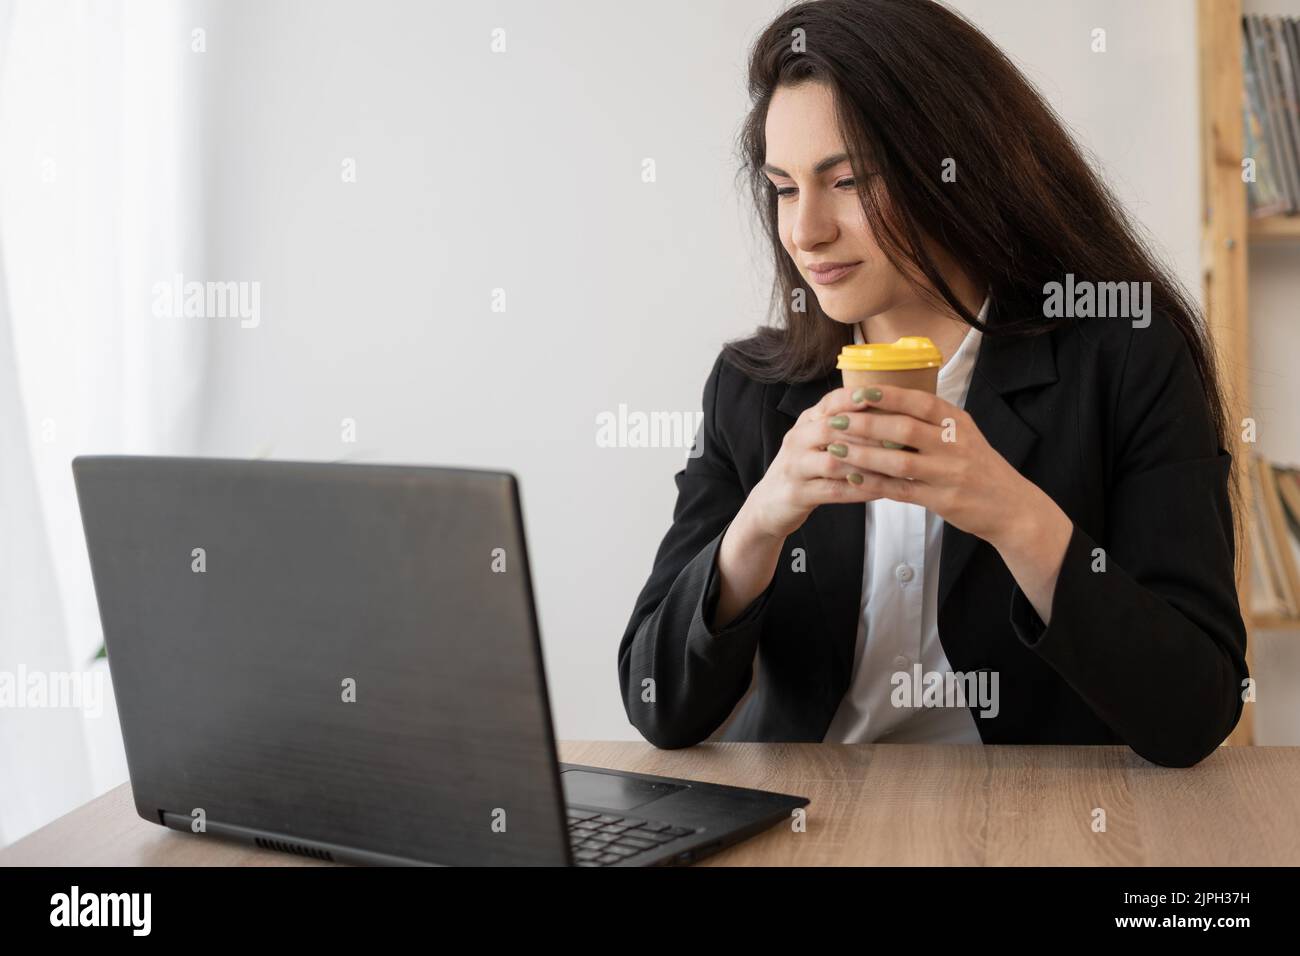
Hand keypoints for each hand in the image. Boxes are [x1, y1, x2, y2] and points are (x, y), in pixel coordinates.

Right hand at [741, 385, 891, 540]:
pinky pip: (834, 491)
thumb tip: (889, 409)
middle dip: (868, 431)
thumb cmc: (804, 468)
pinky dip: (860, 490)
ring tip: (897, 463)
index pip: (830, 402)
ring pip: (834, 461)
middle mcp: (797, 440)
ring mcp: (795, 467)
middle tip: (901, 435)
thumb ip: (843, 424)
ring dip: (867, 462)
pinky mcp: (797, 494)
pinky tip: (882, 490)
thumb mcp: (815, 439)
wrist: (770, 503)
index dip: (855, 398)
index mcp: (805, 422)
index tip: (882, 394)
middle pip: (832, 429)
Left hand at [824, 384, 1054, 549]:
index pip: (920, 402)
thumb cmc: (979, 467)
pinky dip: (874, 484)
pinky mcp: (943, 501)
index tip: (858, 392)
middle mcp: (955, 445)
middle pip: (904, 429)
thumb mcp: (964, 434)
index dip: (888, 396)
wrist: (1011, 506)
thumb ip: (932, 420)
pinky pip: (901, 491)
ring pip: (898, 462)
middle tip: (836, 421)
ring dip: (863, 455)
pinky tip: (852, 478)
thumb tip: (888, 399)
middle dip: (865, 424)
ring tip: (835, 450)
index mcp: (958, 422)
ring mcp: (949, 474)